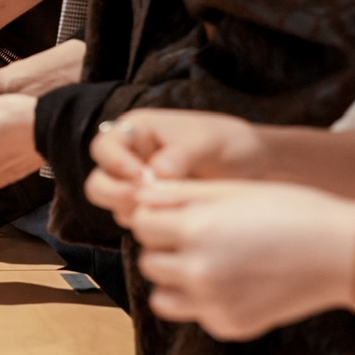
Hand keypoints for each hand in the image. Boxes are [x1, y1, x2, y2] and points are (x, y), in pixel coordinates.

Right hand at [85, 109, 270, 226]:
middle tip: (144, 200)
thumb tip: (155, 174)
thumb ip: (180, 155)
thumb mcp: (207, 141)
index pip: (104, 147)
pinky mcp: (150, 208)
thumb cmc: (229, 143)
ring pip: (114, 205)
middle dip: (116, 193)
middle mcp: (129, 159)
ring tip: (165, 210)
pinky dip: (149, 223)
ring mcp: (137, 187)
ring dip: (133, 211)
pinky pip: (135, 220)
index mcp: (136, 132)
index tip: (140, 176)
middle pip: (99, 181)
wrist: (255, 167)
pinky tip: (175, 219)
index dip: (115, 163)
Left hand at [128, 180, 354, 339]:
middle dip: (166, 248)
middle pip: (148, 260)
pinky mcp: (230, 327)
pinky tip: (235, 282)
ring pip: (162, 295)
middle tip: (201, 237)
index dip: (159, 216)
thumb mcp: (231, 190)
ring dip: (176, 279)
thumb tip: (139, 197)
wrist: (342, 252)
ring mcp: (214, 305)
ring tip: (211, 262)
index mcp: (197, 231)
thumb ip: (178, 194)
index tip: (181, 214)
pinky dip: (205, 301)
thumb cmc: (293, 212)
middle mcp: (200, 272)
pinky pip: (195, 314)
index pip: (142, 224)